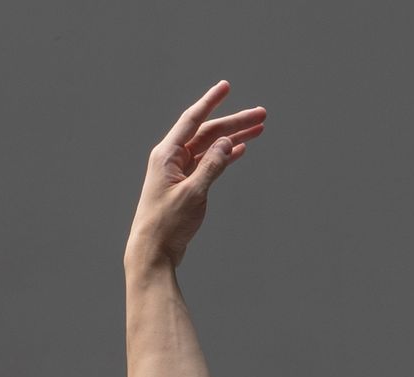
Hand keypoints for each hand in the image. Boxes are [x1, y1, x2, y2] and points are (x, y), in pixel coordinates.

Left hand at [126, 79, 266, 273]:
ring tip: (258, 129)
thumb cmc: (166, 225)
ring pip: (211, 148)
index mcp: (168, 154)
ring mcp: (179, 172)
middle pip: (208, 133)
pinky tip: (240, 150)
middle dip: (234, 122)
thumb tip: (228, 142)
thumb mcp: (192, 194)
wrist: (152, 253)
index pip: (193, 119)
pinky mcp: (186, 186)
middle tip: (260, 115)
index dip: (211, 102)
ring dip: (233, 138)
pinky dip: (225, 157)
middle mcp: (172, 158)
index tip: (226, 86)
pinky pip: (209, 164)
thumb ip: (211, 166)